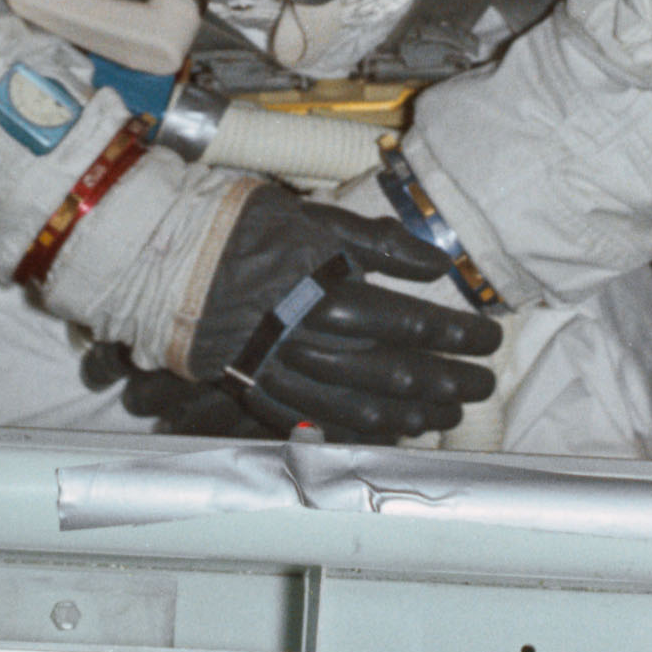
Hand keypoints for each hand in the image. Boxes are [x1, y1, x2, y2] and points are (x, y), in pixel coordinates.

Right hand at [165, 181, 503, 439]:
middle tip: (482, 384)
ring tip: (446, 415)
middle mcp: (311, 342)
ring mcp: (283, 374)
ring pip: (362, 409)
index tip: (490, 338)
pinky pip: (316, 424)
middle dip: (449, 383)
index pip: (413, 323)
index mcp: (329, 294)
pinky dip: (357, 433)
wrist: (162, 258)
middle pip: (396, 373)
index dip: (458, 335)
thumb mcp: (316, 218)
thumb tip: (436, 264)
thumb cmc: (241, 228)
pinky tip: (386, 433)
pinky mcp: (257, 392)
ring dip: (413, 415)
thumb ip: (379, 243)